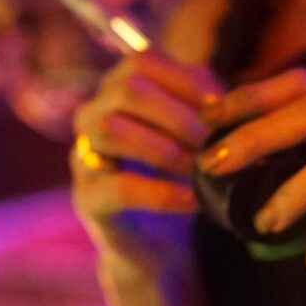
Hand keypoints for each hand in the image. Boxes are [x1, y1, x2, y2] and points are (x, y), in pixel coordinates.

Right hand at [71, 51, 222, 269]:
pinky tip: (191, 200)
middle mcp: (91, 115)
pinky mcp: (87, 199)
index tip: (220, 108)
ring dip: (164, 148)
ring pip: (110, 128)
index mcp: (115, 90)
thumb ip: (202, 107)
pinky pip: (118, 187)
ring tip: (198, 169)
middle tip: (211, 143)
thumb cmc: (179, 178)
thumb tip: (223, 100)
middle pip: (126, 89)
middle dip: (177, 115)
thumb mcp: (193, 132)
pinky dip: (161, 192)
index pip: (141, 61)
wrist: (159, 243)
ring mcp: (83, 156)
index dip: (183, 80)